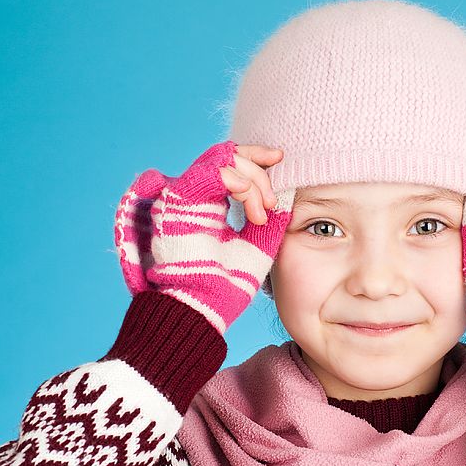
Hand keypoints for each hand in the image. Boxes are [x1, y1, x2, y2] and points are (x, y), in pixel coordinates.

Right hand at [114, 141, 292, 335]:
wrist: (204, 309)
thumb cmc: (225, 286)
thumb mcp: (257, 246)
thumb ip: (269, 219)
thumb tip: (288, 192)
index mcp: (210, 205)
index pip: (232, 166)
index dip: (256, 158)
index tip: (280, 159)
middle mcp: (194, 197)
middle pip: (227, 156)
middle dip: (258, 169)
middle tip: (272, 202)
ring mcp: (184, 197)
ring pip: (221, 159)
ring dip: (250, 180)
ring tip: (261, 211)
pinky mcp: (177, 201)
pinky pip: (208, 172)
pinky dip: (234, 179)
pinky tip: (248, 198)